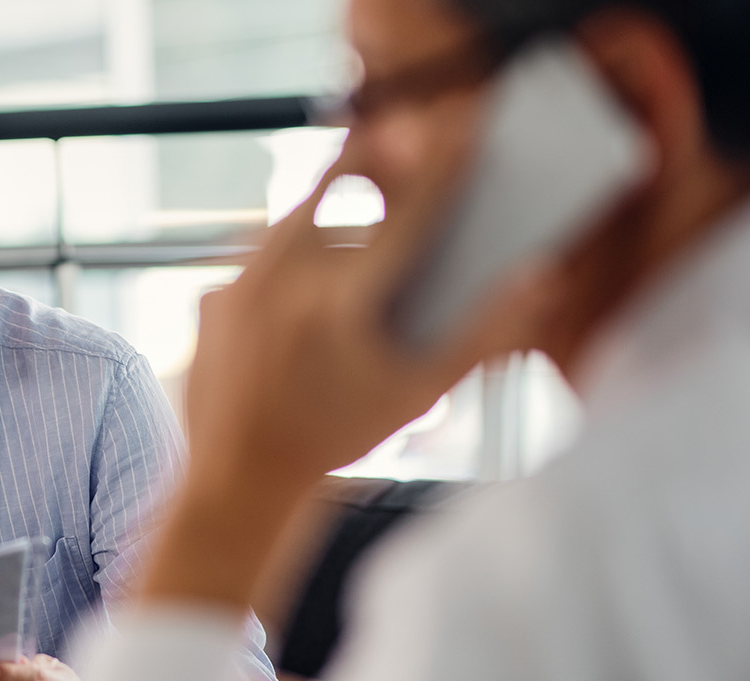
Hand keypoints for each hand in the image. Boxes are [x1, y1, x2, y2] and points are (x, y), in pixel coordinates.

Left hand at [142, 125, 547, 609]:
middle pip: (340, 187)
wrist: (238, 480)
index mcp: (342, 299)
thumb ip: (483, 334)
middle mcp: (284, 279)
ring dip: (330, 198)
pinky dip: (288, 244)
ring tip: (364, 184)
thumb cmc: (335, 438)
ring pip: (295, 214)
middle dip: (376, 158)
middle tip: (405, 132)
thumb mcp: (418, 392)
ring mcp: (240, 283)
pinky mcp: (212, 295)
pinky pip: (257, 250)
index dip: (444, 167)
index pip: (408, 212)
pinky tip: (312, 250)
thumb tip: (537, 276)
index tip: (470, 131)